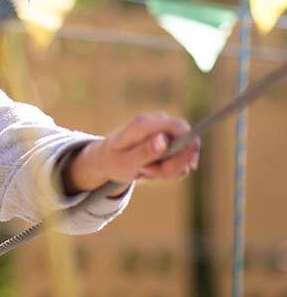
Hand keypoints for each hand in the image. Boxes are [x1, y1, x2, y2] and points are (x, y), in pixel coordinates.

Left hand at [65, 111, 200, 194]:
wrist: (106, 160)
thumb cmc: (113, 160)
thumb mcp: (125, 162)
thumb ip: (145, 152)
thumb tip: (164, 139)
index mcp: (143, 124)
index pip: (179, 126)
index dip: (191, 143)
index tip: (191, 164)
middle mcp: (157, 123)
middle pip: (185, 143)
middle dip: (173, 165)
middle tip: (148, 173)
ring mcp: (164, 131)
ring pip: (183, 155)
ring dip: (167, 169)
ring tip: (144, 171)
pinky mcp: (168, 141)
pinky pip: (179, 160)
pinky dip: (167, 169)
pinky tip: (150, 170)